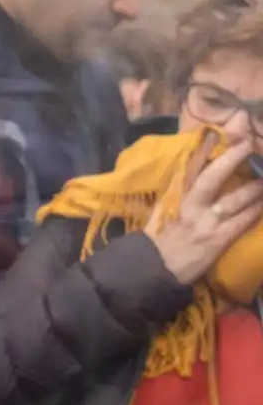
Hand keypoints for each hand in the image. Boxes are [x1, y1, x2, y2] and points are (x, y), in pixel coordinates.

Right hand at [146, 136, 262, 286]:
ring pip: (233, 199)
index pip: (189, 169)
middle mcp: (189, 206)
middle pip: (212, 177)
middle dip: (231, 159)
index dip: (202, 150)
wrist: (153, 270)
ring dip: (253, 188)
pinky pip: (241, 221)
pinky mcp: (216, 239)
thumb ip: (176, 195)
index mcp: (175, 197)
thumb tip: (190, 176)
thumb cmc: (158, 241)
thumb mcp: (163, 212)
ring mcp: (204, 222)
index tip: (213, 134)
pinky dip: (255, 211)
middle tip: (247, 145)